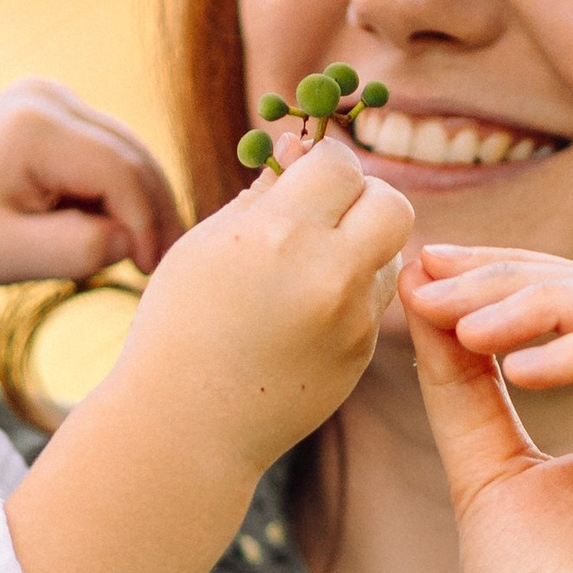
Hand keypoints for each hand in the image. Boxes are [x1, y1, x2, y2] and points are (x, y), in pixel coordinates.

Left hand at [0, 81, 183, 304]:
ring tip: (138, 256)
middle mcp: (48, 95)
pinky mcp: (55, 110)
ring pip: (127, 153)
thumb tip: (135, 239)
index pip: (119, 172)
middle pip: (131, 155)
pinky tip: (110, 231)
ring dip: (139, 204)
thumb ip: (79, 250)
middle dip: (153, 213)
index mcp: (34, 124)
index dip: (145, 223)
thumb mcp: (12, 256)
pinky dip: (118, 193)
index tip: (148, 272)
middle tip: (156, 268)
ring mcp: (52, 96)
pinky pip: (109, 153)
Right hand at [111, 133, 413, 477]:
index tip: (303, 175)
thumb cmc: (179, 327)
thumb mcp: (205, 246)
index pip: (341, 164)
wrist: (184, 428)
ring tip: (306, 268)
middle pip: (392, 202)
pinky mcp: (362, 354)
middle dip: (364, 196)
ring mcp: (352, 320)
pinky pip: (376, 300)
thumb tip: (300, 144)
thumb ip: (263, 194)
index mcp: (279, 235)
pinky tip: (305, 312)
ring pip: (391, 253)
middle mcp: (328, 275)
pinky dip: (352, 292)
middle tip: (327, 210)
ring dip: (362, 246)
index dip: (323, 163)